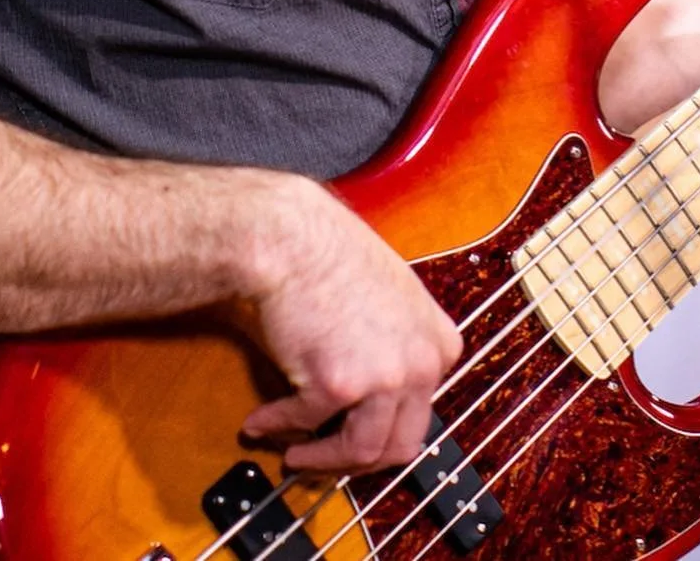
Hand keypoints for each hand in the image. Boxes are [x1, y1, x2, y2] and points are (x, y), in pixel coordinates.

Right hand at [239, 182, 461, 473]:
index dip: (384, 433)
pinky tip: (261, 421)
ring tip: (293, 453)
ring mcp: (382, 378)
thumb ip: (399, 345)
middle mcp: (420, 364)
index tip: (356, 437)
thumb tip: (377, 395)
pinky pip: (303, 425)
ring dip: (321, 459)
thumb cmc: (332, 254)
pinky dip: (278, 427)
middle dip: (358, 461)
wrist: (293, 238)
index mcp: (439, 345)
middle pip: (399, 445)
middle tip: (326, 457)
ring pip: (360, 452)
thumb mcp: (394, 298)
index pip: (422, 413)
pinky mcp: (336, 386)